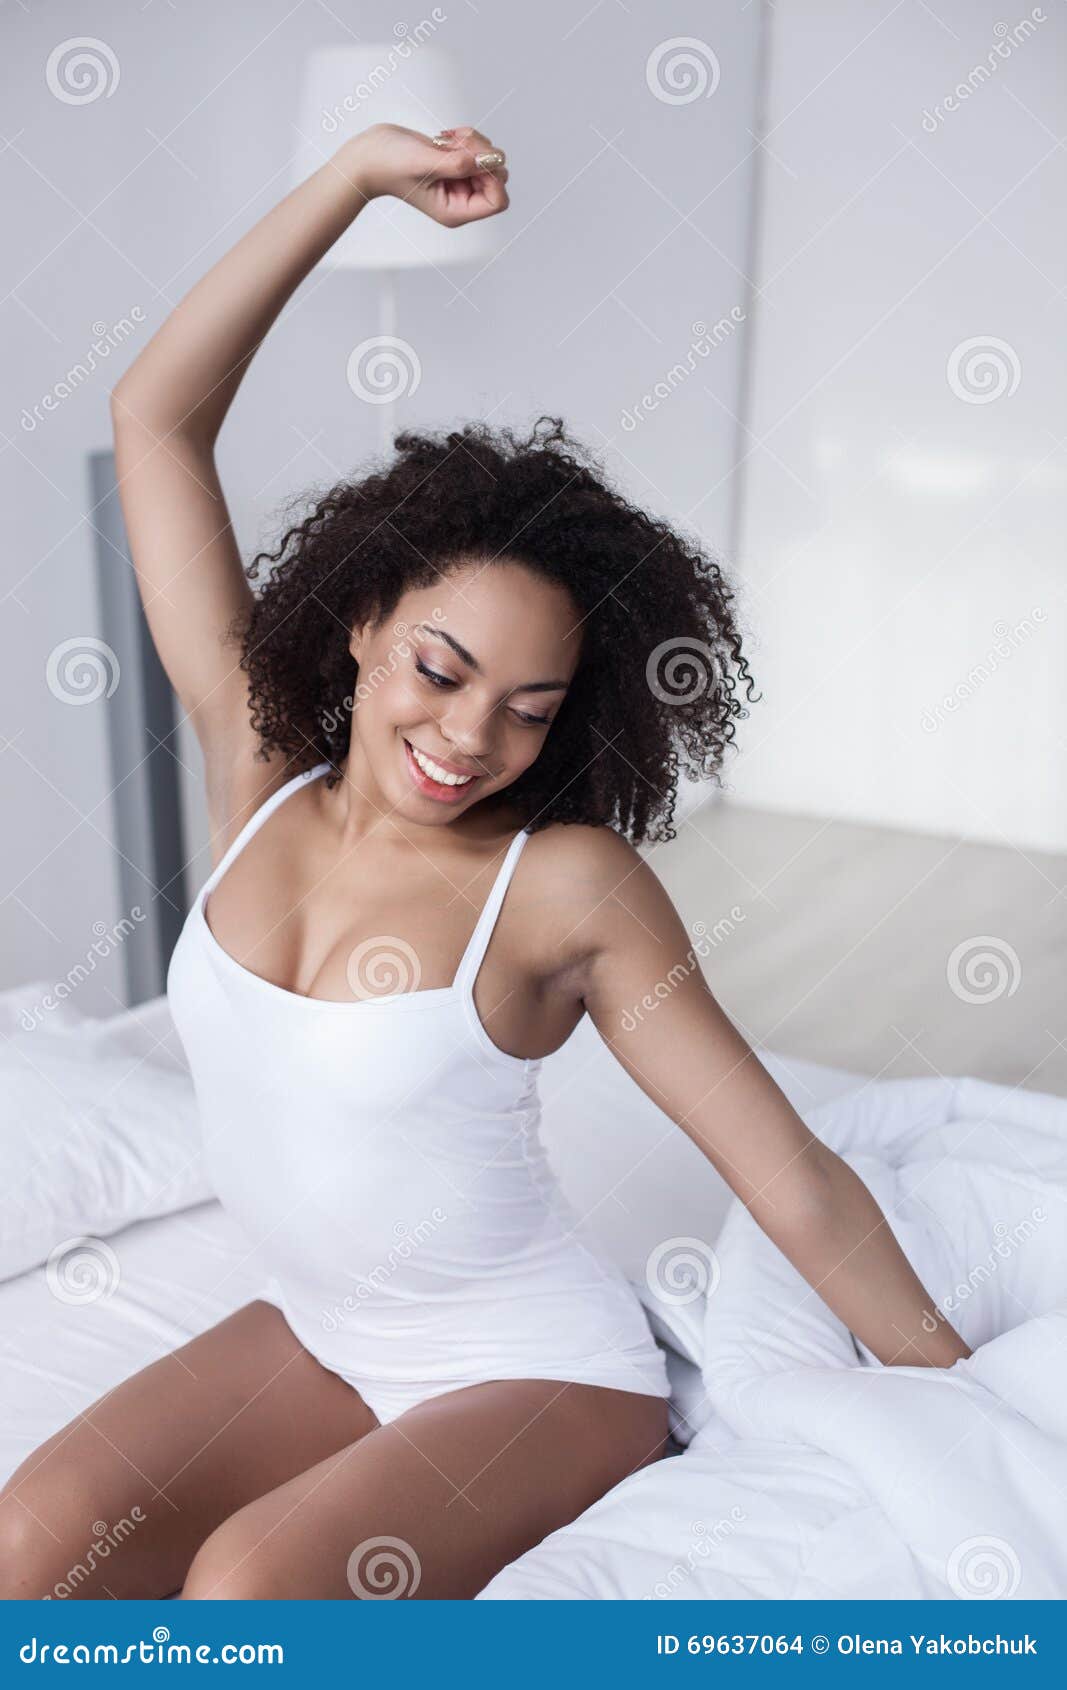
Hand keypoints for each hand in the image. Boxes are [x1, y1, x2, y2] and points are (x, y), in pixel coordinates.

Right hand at [343, 122, 508, 227]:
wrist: (369, 154)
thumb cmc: (389, 164)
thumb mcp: (425, 163)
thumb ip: (458, 164)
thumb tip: (491, 159)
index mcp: (456, 211)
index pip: (498, 200)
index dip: (493, 176)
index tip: (471, 159)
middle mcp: (462, 200)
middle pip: (498, 177)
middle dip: (482, 154)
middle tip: (455, 144)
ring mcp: (460, 182)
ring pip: (490, 158)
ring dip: (472, 142)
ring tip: (446, 140)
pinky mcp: (456, 163)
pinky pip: (478, 148)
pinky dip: (466, 136)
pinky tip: (445, 136)